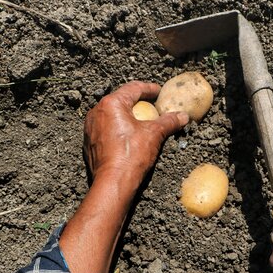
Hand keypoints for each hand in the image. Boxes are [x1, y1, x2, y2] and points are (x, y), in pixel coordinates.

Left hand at [60, 81, 187, 272]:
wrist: (112, 184)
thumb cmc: (131, 156)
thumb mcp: (155, 135)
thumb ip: (169, 122)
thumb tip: (183, 116)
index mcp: (111, 104)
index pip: (133, 89)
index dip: (149, 89)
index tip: (159, 92)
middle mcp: (97, 112)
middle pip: (121, 101)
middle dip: (138, 103)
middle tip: (153, 106)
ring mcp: (90, 128)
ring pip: (112, 115)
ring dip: (128, 116)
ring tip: (143, 122)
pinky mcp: (90, 143)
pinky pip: (106, 129)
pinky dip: (119, 129)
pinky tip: (130, 138)